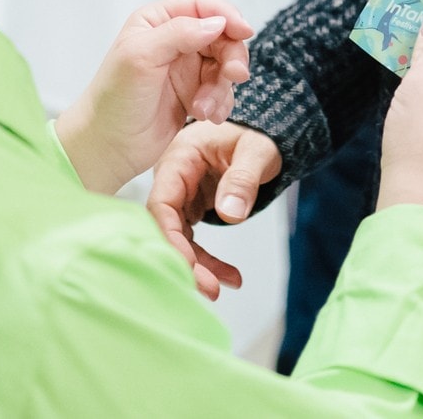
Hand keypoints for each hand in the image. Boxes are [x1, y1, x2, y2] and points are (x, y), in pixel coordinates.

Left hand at [53, 0, 253, 194]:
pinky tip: (206, 116)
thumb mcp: (140, 57)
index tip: (244, 31)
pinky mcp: (193, 93)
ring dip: (222, 87)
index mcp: (156, 22)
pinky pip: (223, 90)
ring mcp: (184, 68)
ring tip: (204, 108)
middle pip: (220, 35)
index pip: (201, 6)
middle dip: (230, 56)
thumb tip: (216, 23)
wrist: (107, 148)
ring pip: (224, 64)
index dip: (226, 15)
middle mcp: (173, 41)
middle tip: (234, 76)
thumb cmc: (112, 102)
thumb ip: (179, 33)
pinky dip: (221, 103)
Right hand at [145, 120, 282, 299]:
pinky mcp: (192, 209)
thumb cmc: (257, 133)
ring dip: (198, 267)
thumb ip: (243, 178)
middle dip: (184, 261)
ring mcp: (181, 196)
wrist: (261, 133)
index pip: (161, 204)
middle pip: (166, 227)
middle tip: (209, 289)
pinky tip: (231, 278)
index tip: (188, 266)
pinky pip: (194, 240)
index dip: (170, 238)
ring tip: (221, 289)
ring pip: (179, 239)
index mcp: (179, 159)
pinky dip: (210, 261)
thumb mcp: (257, 150)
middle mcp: (173, 180)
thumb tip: (230, 212)